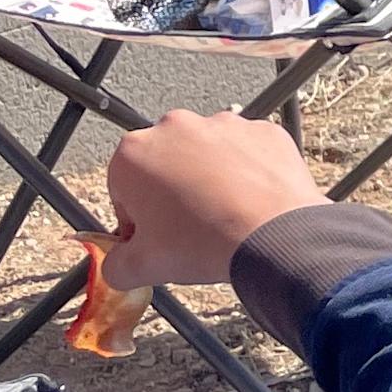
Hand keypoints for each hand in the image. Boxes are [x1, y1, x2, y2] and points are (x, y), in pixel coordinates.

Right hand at [99, 113, 325, 289]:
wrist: (276, 236)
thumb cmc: (205, 242)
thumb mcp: (141, 267)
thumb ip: (115, 265)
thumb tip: (117, 265)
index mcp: (134, 153)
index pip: (123, 190)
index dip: (138, 219)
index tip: (155, 237)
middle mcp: (176, 127)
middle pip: (165, 165)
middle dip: (172, 193)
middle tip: (190, 228)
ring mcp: (223, 124)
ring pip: (207, 155)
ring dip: (210, 178)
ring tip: (224, 215)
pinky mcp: (262, 130)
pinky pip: (248, 152)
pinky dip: (248, 172)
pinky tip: (251, 201)